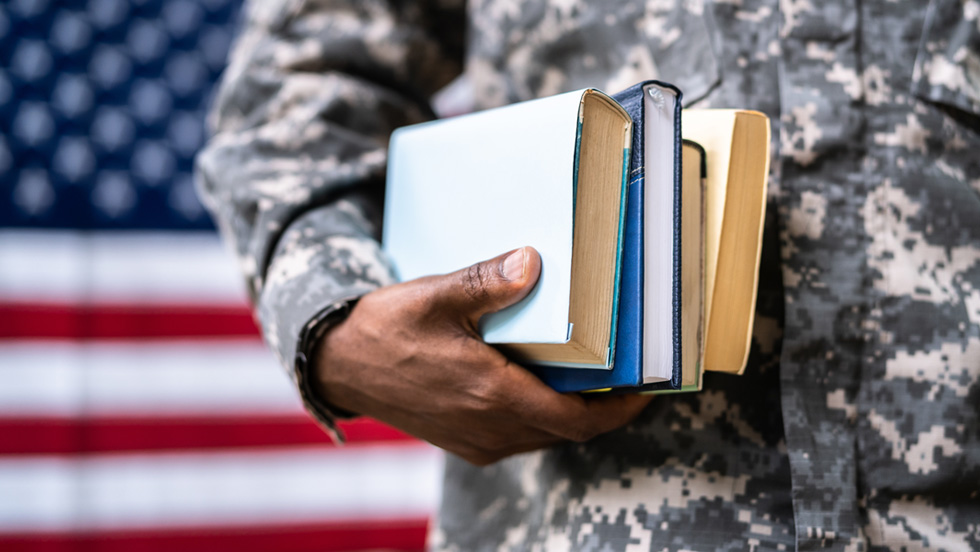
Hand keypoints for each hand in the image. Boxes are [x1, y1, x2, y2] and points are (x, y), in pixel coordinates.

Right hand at [314, 247, 651, 464]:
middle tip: (627, 373)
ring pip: (544, 435)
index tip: (648, 388)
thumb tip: (532, 262)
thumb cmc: (384, 330)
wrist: (337, 364)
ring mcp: (475, 439)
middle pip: (567, 430)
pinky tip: (542, 384)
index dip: (620, 409)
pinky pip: (519, 435)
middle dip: (603, 408)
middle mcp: (489, 427)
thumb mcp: (435, 296)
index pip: (577, 420)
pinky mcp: (463, 439)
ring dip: (572, 413)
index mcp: (491, 394)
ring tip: (591, 376)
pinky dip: (542, 416)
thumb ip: (486, 281)